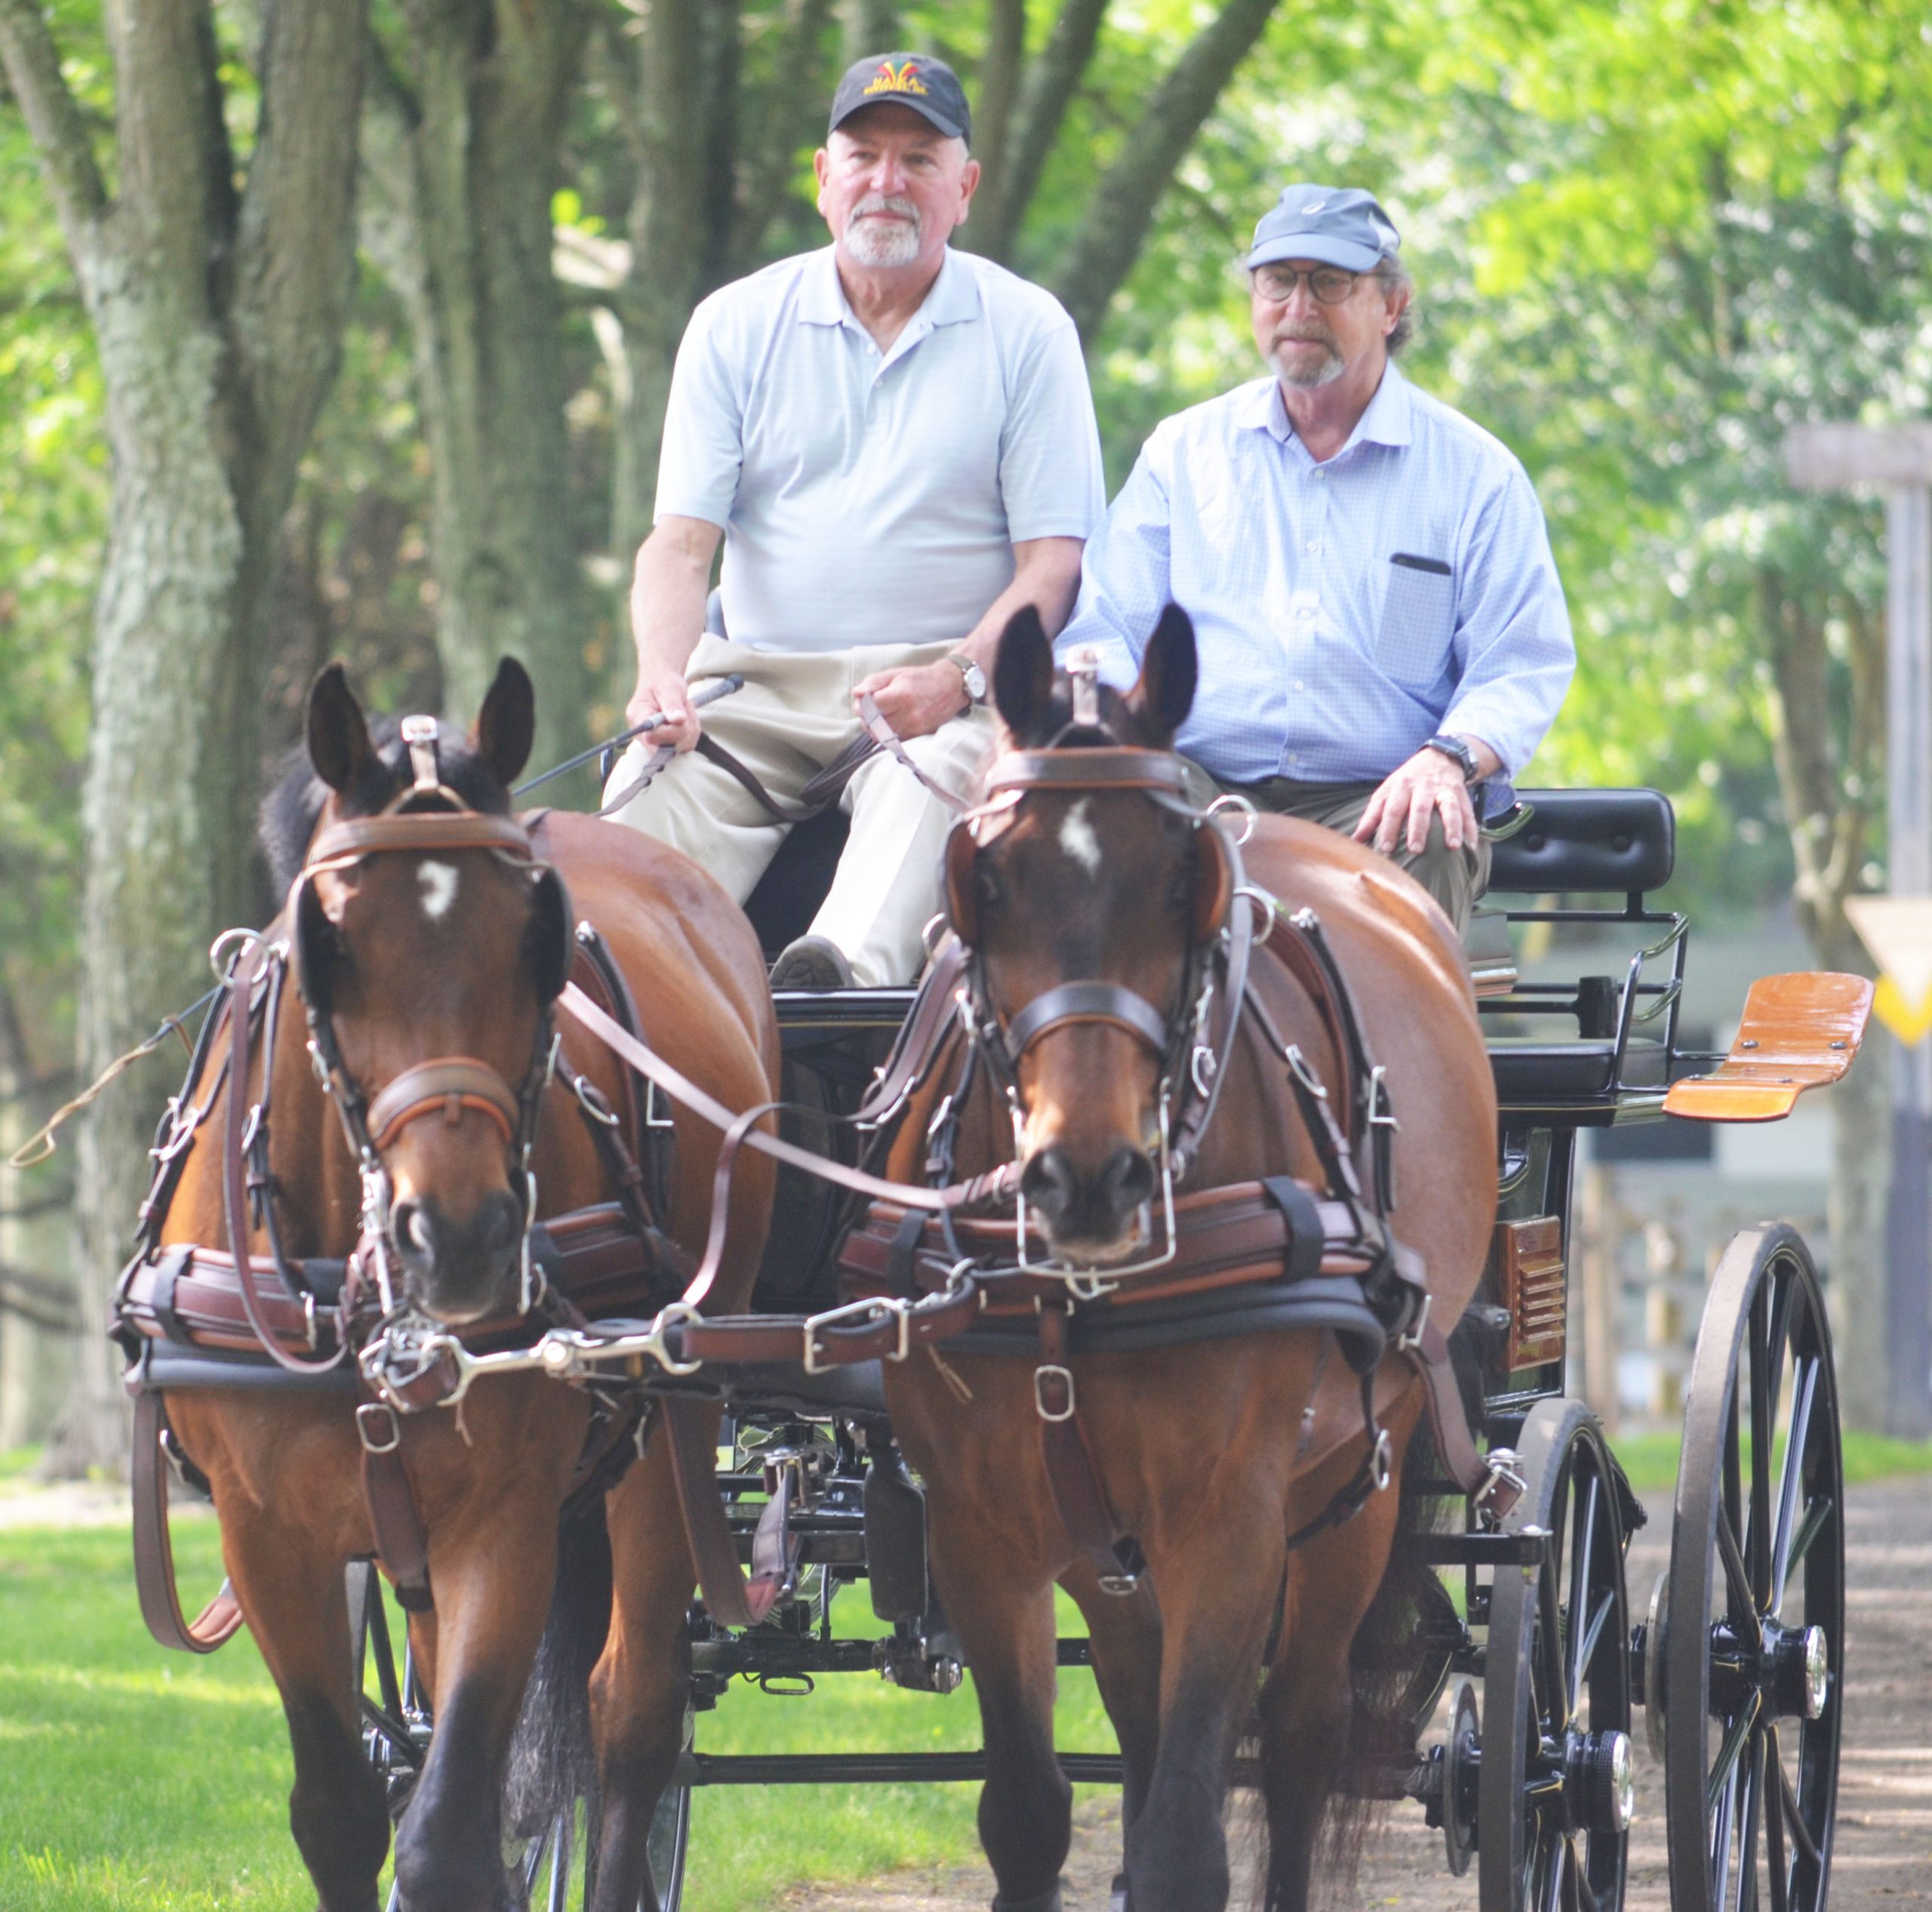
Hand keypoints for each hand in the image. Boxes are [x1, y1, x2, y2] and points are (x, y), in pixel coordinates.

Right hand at [624, 672, 699, 752]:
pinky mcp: (669, 743)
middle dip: (684, 728)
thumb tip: (678, 720)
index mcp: (638, 718)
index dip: (670, 732)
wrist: (663, 683)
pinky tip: (688, 717)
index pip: (651, 737)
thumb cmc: (662, 682)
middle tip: (685, 707)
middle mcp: (644, 734)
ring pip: (682, 747)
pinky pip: (688, 745)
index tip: (681, 718)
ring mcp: (657, 741)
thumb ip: (672, 703)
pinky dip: (693, 730)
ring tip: (685, 709)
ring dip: (691, 727)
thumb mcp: (668, 687)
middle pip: (668, 748)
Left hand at [854, 661, 969, 739]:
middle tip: (869, 707)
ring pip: (881, 736)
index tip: (864, 698)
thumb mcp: (896, 674)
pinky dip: (886, 733)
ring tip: (878, 715)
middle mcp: (909, 716)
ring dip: (874, 727)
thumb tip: (856, 693)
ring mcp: (914, 729)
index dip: (862, 703)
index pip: (870, 707)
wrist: (950, 688)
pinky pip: (893, 740)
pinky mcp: (917, 736)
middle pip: (873, 725)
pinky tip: (889, 721)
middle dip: (866, 717)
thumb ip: (873, 682)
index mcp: (902, 696)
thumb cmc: (921, 679)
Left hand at [1354, 747, 1479, 855]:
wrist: (1439, 757)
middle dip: (1417, 829)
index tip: (1385, 848)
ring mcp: (1444, 790)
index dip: (1387, 828)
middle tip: (1415, 850)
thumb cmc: (1407, 782)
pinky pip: (1467, 812)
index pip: (1392, 808)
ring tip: (1453, 847)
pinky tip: (1470, 846)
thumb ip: (1371, 816)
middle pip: (1420, 808)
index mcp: (1401, 787)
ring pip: (1448, 808)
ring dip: (1451, 827)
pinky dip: (1470, 829)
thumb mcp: (1386, 792)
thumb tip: (1355, 841)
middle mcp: (1423, 787)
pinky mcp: (1460, 794)